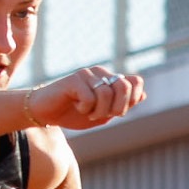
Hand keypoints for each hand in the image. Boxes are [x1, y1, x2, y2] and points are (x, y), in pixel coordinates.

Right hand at [27, 68, 145, 129]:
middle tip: (103, 115)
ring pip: (107, 93)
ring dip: (99, 111)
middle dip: (118, 108)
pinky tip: (78, 107)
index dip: (132, 100)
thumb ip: (123, 105)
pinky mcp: (73, 79)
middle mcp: (101, 73)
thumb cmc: (74, 113)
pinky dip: (86, 108)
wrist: (46, 113)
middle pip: (124, 86)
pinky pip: (90, 97)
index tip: (117, 112)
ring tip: (88, 113)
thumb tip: (143, 95)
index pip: (136, 82)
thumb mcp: (103, 114)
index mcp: (110, 79)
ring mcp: (87, 74)